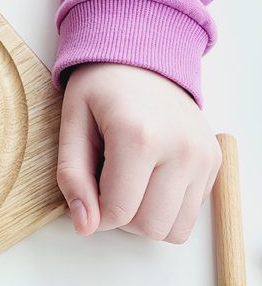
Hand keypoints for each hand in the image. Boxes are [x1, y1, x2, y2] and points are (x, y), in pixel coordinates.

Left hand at [56, 62, 221, 242]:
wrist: (141, 56)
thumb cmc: (102, 87)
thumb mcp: (72, 122)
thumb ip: (72, 177)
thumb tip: (84, 226)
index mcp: (138, 135)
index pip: (117, 212)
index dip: (94, 215)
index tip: (86, 193)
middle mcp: (179, 148)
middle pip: (149, 227)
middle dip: (121, 218)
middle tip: (107, 183)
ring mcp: (202, 156)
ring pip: (174, 230)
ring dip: (146, 218)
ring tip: (130, 182)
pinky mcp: (213, 161)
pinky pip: (190, 215)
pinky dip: (167, 208)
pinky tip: (150, 178)